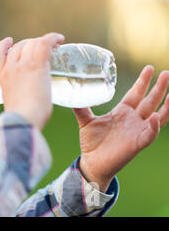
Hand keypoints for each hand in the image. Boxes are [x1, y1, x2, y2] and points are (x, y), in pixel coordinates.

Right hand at [0, 33, 64, 129]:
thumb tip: (32, 105)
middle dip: (31, 44)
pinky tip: (60, 39)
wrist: (23, 119)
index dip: (4, 45)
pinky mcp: (36, 66)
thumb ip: (20, 99)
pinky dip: (52, 38)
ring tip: (55, 46)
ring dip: (44, 42)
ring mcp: (22, 65)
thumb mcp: (15, 104)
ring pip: (33, 43)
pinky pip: (44, 43)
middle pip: (20, 45)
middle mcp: (10, 67)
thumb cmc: (22, 119)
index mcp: (2, 77)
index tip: (10, 41)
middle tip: (44, 49)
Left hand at [74, 66, 168, 191]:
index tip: (149, 68)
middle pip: (150, 101)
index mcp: (122, 112)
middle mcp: (133, 120)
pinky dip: (154, 126)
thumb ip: (80, 107)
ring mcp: (137, 131)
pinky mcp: (137, 143)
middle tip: (166, 73)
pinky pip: (150, 134)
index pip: (136, 94)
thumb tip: (70, 93)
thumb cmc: (91, 142)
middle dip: (158, 87)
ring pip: (158, 115)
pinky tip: (157, 116)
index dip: (143, 82)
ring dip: (166, 104)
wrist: (92, 162)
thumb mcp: (85, 120)